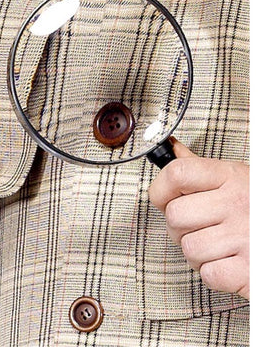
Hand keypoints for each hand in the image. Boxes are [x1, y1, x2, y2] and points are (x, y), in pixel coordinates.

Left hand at [148, 139, 248, 299]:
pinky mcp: (251, 271)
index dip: (161, 188)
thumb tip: (171, 150)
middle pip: (175, 216)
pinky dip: (215, 274)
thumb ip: (201, 169)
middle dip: (179, 228)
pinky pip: (209, 274)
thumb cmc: (263, 207)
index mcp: (230, 177)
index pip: (177, 173)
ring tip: (217, 246)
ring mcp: (244, 237)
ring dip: (198, 253)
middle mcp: (236, 204)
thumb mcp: (237, 177)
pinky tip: (229, 262)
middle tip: (198, 228)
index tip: (164, 197)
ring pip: (188, 248)